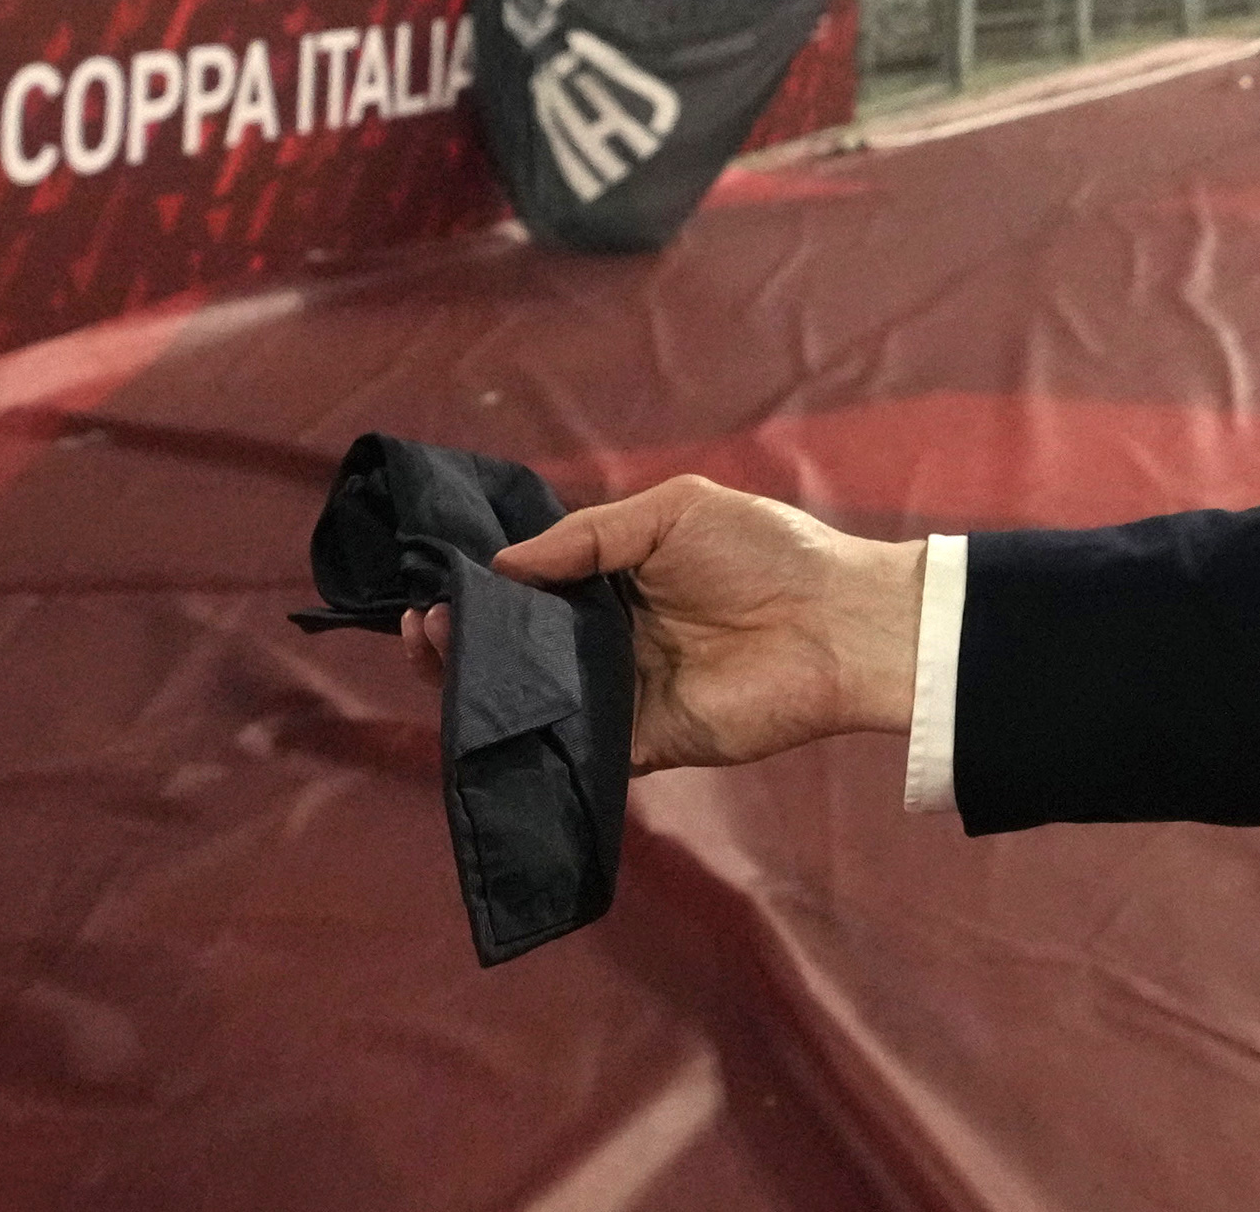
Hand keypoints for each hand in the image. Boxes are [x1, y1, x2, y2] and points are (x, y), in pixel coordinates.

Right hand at [405, 475, 919, 774]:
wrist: (837, 623)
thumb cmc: (768, 551)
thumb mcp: (672, 512)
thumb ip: (586, 537)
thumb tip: (502, 566)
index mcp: (620, 581)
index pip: (535, 590)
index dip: (485, 590)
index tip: (437, 586)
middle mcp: (613, 639)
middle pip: (522, 648)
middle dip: (465, 638)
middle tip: (422, 626)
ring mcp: (624, 693)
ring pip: (534, 698)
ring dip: (480, 684)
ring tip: (432, 654)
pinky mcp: (642, 743)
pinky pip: (573, 747)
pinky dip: (527, 738)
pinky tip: (480, 719)